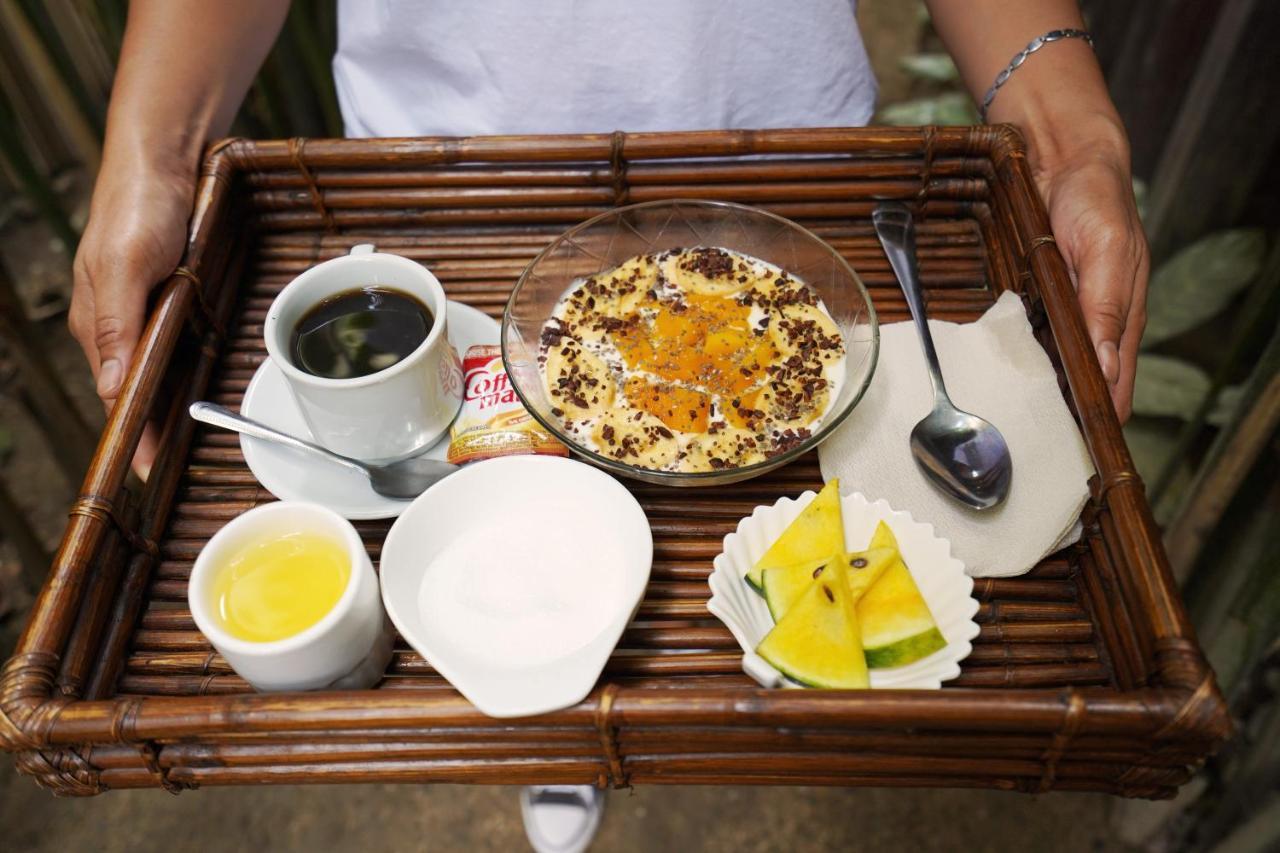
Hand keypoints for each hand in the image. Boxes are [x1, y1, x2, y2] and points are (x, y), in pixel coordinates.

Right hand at [70, 158, 195, 476]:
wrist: (161, 159)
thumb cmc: (139, 207)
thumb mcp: (126, 265)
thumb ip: (116, 325)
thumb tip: (109, 387)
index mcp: (97, 323)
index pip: (114, 392)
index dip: (133, 432)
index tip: (145, 472)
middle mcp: (115, 322)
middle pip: (132, 387)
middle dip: (148, 427)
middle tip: (168, 470)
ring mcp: (140, 308)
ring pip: (151, 368)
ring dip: (163, 402)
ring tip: (178, 444)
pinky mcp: (163, 294)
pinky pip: (168, 343)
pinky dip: (176, 370)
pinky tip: (187, 387)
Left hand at [1013, 112, 1148, 423]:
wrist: (1064, 159)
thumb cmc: (1096, 201)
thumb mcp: (1106, 251)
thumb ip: (1105, 307)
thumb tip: (1105, 367)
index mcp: (1121, 320)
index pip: (1115, 389)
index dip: (1099, 423)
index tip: (1076, 456)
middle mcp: (1094, 324)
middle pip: (1082, 388)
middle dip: (1062, 418)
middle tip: (1029, 450)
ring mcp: (1065, 313)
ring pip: (1052, 368)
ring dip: (1034, 393)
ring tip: (1005, 426)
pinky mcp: (1039, 299)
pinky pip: (1027, 340)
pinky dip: (1015, 361)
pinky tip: (994, 379)